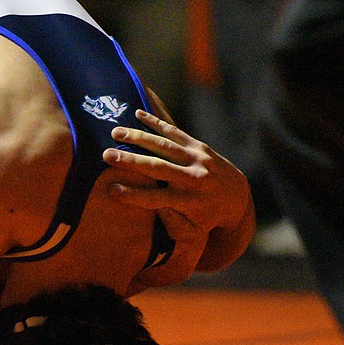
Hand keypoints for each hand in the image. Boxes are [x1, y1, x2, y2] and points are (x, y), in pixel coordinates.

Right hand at [101, 109, 250, 235]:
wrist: (237, 198)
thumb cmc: (204, 218)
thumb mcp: (191, 230)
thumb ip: (171, 223)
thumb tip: (150, 210)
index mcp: (190, 203)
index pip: (157, 199)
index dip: (133, 195)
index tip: (111, 190)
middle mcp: (195, 179)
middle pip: (159, 168)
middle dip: (131, 161)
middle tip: (105, 155)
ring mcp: (199, 160)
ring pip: (165, 146)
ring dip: (138, 138)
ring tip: (115, 132)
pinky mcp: (200, 146)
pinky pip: (175, 132)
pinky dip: (156, 123)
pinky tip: (137, 114)